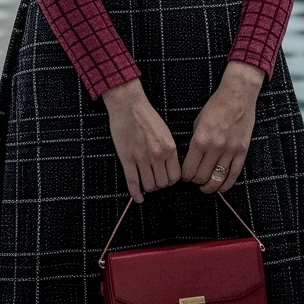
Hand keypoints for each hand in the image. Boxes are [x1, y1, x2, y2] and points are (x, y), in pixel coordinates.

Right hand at [103, 79, 180, 203]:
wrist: (128, 105)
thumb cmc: (146, 116)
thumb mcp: (165, 132)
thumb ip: (169, 150)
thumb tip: (169, 167)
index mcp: (169, 148)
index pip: (175, 177)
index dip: (170, 180)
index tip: (165, 178)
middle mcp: (158, 155)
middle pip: (162, 183)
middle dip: (159, 184)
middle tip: (154, 179)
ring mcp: (142, 158)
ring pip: (149, 185)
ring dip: (148, 187)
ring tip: (145, 182)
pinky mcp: (127, 159)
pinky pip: (133, 182)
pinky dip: (136, 193)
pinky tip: (138, 198)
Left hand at [182, 61, 264, 194]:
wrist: (237, 96)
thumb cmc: (216, 106)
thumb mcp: (198, 121)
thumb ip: (195, 141)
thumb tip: (191, 159)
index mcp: (200, 139)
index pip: (189, 168)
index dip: (185, 176)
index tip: (185, 177)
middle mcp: (215, 147)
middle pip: (202, 176)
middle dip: (196, 181)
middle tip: (195, 181)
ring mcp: (230, 150)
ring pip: (218, 179)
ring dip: (210, 187)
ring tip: (206, 187)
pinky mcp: (242, 151)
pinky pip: (234, 174)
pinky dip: (226, 184)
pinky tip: (221, 187)